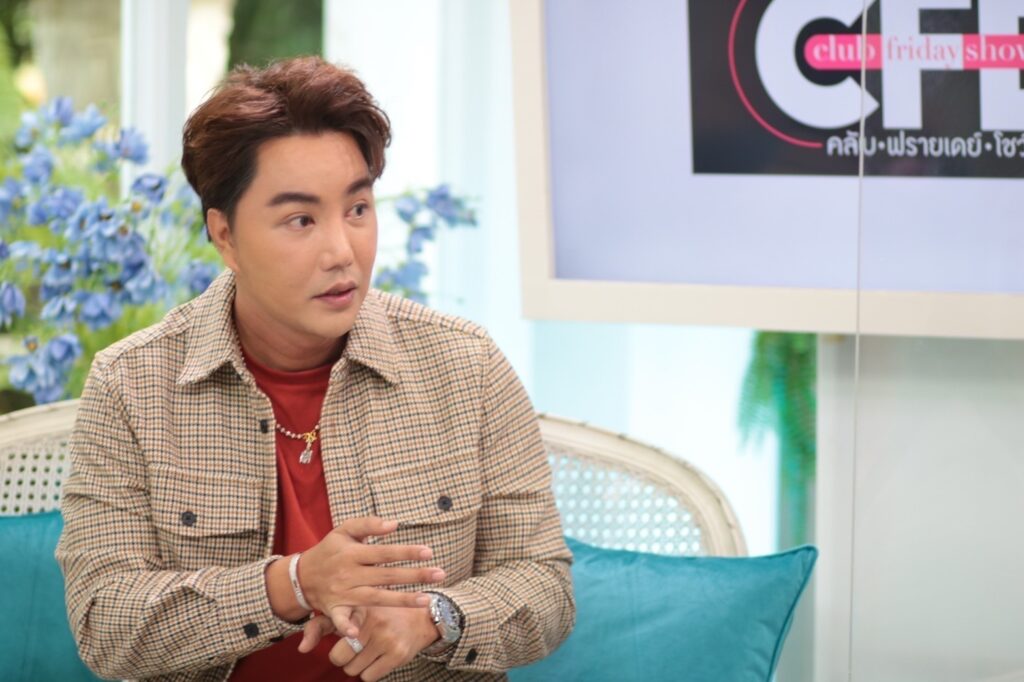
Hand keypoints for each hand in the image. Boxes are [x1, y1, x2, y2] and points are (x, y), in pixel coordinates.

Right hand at [267, 517, 444, 633]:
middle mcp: (349, 573)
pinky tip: (357, 634)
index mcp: (353, 553)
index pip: (384, 552)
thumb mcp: (344, 530)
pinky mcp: (335, 608)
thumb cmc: (330, 550)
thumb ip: (368, 524)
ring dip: (400, 600)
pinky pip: (340, 619)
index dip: (406, 552)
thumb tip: (394, 524)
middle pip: (386, 575)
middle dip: (414, 576)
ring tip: (426, 600)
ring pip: (375, 598)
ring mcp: (343, 592)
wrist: (301, 575)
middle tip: (440, 574)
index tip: (429, 552)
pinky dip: (346, 626)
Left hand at [299, 606, 440, 681]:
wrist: (420, 617)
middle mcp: (371, 622)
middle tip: (354, 648)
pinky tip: (378, 658)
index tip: (345, 637)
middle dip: (343, 657)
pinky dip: (369, 672)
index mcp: (358, 607)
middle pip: (339, 657)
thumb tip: (302, 649)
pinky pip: (369, 677)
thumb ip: (322, 626)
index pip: (332, 626)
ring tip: (368, 651)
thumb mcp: (351, 612)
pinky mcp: (397, 654)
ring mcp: (385, 638)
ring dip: (357, 666)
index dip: (335, 636)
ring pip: (353, 669)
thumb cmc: (377, 615)